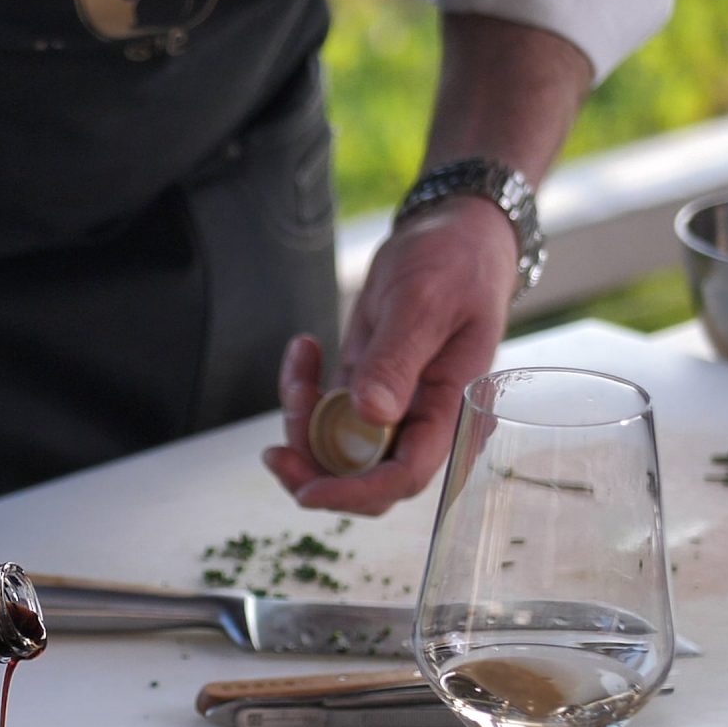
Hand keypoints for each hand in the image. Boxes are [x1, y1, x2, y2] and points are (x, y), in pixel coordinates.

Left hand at [264, 195, 515, 512]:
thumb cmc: (454, 263)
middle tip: (273, 451)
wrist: (454, 234)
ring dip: (301, 422)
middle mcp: (421, 420)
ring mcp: (392, 408)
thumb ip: (398, 359)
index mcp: (449, 410)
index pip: (405, 476)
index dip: (355, 493)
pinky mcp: (366, 390)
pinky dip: (303, 392)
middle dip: (313, 470)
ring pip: (336, 450)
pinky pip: (326, 415)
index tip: (307, 491)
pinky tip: (306, 348)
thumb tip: (371, 414)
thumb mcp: (424, 303)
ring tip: (302, 360)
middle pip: (363, 478)